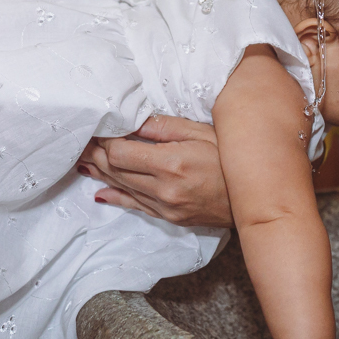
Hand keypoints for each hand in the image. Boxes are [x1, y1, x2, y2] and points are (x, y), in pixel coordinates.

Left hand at [78, 115, 233, 227]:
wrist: (255, 199)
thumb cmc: (233, 160)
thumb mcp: (203, 133)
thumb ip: (165, 127)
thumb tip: (134, 121)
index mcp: (171, 164)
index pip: (120, 153)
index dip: (104, 140)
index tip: (98, 128)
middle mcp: (164, 189)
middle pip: (116, 171)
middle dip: (96, 154)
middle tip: (82, 141)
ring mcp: (166, 207)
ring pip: (122, 188)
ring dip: (100, 173)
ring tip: (82, 160)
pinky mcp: (169, 217)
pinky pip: (135, 206)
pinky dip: (115, 197)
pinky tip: (100, 192)